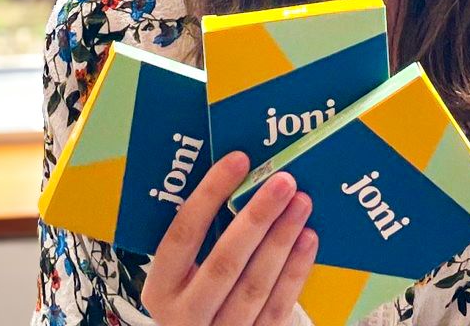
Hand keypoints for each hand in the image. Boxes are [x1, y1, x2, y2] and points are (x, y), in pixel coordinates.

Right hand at [141, 150, 317, 325]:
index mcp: (161, 288)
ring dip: (281, 240)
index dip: (209, 195)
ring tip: (302, 203)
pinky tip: (308, 239)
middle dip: (257, 218)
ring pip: (254, 286)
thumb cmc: (198, 287)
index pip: (182, 235)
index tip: (239, 160)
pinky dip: (295, 271)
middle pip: (223, 263)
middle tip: (284, 181)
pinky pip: (276, 308)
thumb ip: (204, 231)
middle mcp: (185, 316)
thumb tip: (244, 172)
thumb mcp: (185, 268)